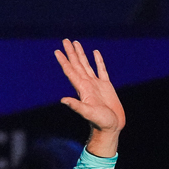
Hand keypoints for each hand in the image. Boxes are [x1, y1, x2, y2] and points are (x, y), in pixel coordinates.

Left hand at [55, 39, 124, 157]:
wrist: (111, 128)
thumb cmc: (100, 123)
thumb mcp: (88, 113)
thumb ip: (77, 106)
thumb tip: (63, 100)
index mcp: (82, 89)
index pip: (71, 71)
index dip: (64, 61)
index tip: (57, 51)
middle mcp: (87, 85)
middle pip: (77, 65)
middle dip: (71, 53)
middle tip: (65, 40)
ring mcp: (96, 85)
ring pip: (86, 65)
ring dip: (81, 54)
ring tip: (75, 43)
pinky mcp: (106, 86)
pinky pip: (101, 70)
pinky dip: (98, 61)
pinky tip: (95, 53)